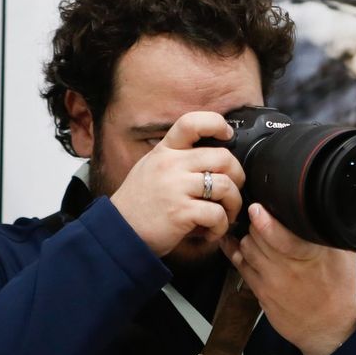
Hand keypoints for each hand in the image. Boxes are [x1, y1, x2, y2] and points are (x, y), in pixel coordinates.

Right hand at [109, 112, 246, 257]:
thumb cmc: (138, 203)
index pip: (191, 122)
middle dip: (238, 176)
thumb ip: (176, 158)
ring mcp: (176, 188)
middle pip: (223, 157)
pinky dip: (221, 226)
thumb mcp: (151, 168)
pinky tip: (212, 231)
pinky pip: (217, 214)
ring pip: (226, 186)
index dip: (216, 124)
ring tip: (226, 215)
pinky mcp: (181, 212)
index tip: (228, 135)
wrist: (118, 231)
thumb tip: (210, 154)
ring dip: (234, 204)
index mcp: (164, 151)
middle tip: (234, 190)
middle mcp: (171, 165)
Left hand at [224, 204, 355, 354]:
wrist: (329, 329)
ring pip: (246, 249)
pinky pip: (240, 266)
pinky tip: (233, 242)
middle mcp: (289, 268)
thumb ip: (332, 231)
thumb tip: (323, 206)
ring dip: (247, 237)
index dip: (265, 221)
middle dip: (256, 223)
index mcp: (312, 256)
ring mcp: (272, 282)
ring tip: (253, 230)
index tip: (257, 209)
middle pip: (258, 237)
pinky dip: (235, 252)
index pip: (282, 237)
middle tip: (259, 215)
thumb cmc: (338, 290)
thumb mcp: (345, 256)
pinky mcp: (261, 293)